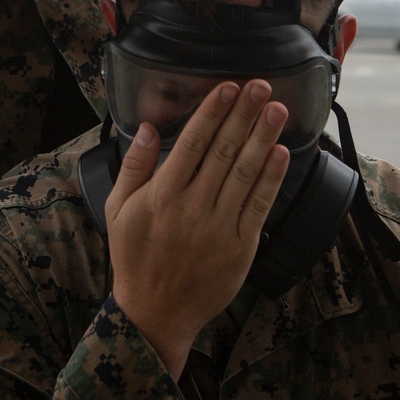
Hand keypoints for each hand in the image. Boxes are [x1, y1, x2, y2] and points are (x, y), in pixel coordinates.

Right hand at [106, 80, 289, 377]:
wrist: (155, 314)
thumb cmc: (134, 257)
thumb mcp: (118, 209)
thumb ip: (135, 166)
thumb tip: (149, 127)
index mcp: (162, 196)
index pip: (192, 143)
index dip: (212, 113)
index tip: (228, 87)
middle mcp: (192, 208)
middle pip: (222, 152)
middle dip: (243, 115)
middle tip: (260, 85)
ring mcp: (218, 229)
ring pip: (244, 174)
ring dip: (262, 138)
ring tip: (276, 109)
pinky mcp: (240, 248)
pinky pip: (258, 207)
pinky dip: (271, 179)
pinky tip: (282, 153)